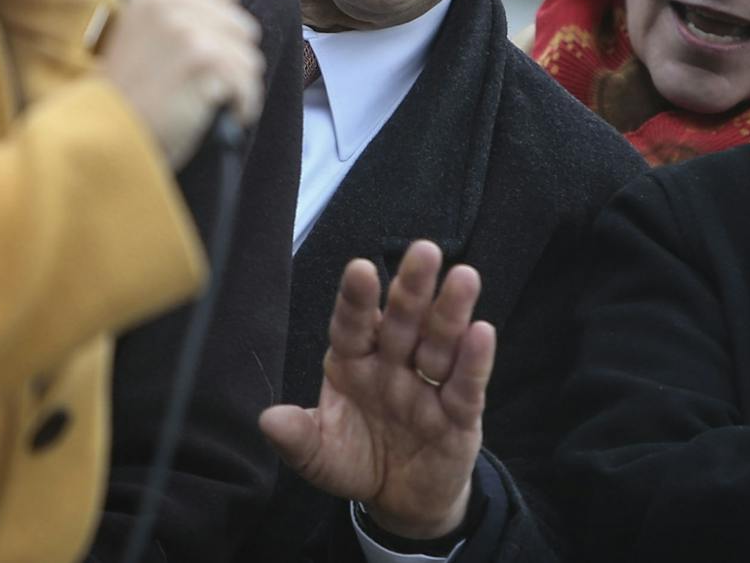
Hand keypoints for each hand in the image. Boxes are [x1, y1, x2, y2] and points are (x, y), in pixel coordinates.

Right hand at [99, 0, 262, 169]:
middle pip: (241, 24)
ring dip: (239, 84)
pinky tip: (227, 114)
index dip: (223, 20)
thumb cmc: (127, 95)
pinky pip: (247, 81)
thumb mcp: (141, 35)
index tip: (211, 45)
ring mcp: (186, 29)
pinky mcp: (202, 60)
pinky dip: (243, 104)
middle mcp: (168, 2)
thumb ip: (177, 14)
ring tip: (215, 100)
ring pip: (248, 55)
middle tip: (210, 82)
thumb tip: (228, 13)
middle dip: (233, 57)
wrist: (107, 135)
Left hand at [259, 240, 495, 539]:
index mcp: (354, 361)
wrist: (403, 499)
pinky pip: (466, 385)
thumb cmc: (358, 460)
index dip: (357, 299)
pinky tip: (481, 333)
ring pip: (440, 341)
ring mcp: (428, 384)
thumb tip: (267, 420)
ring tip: (464, 276)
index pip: (354, 324)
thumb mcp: (321, 456)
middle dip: (413, 287)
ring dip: (451, 311)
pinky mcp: (461, 414)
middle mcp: (393, 363)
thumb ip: (299, 439)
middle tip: (423, 250)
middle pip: (404, 320)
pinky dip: (474, 361)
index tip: (360, 270)